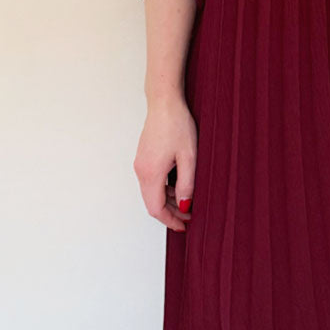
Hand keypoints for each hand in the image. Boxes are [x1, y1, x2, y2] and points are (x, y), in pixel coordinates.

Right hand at [133, 100, 196, 231]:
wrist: (164, 102)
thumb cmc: (177, 125)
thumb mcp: (189, 157)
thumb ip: (187, 184)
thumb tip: (185, 205)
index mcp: (151, 173)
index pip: (156, 209)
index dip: (170, 221)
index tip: (184, 226)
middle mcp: (141, 171)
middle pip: (152, 203)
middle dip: (171, 213)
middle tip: (189, 216)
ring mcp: (140, 164)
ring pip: (151, 192)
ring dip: (168, 201)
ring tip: (188, 201)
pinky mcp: (143, 157)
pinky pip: (151, 181)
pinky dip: (164, 189)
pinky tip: (179, 186)